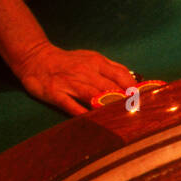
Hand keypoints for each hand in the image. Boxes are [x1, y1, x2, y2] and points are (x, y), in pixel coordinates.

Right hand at [12, 43, 134, 116]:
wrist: (35, 58)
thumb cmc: (69, 62)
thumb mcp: (91, 58)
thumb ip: (112, 69)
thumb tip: (135, 82)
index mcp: (96, 62)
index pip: (121, 75)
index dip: (134, 89)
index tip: (144, 102)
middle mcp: (84, 71)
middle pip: (109, 88)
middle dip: (123, 102)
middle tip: (137, 117)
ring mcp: (69, 82)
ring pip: (92, 96)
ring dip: (107, 108)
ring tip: (121, 121)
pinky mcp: (55, 93)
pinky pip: (71, 105)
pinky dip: (82, 114)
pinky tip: (94, 122)